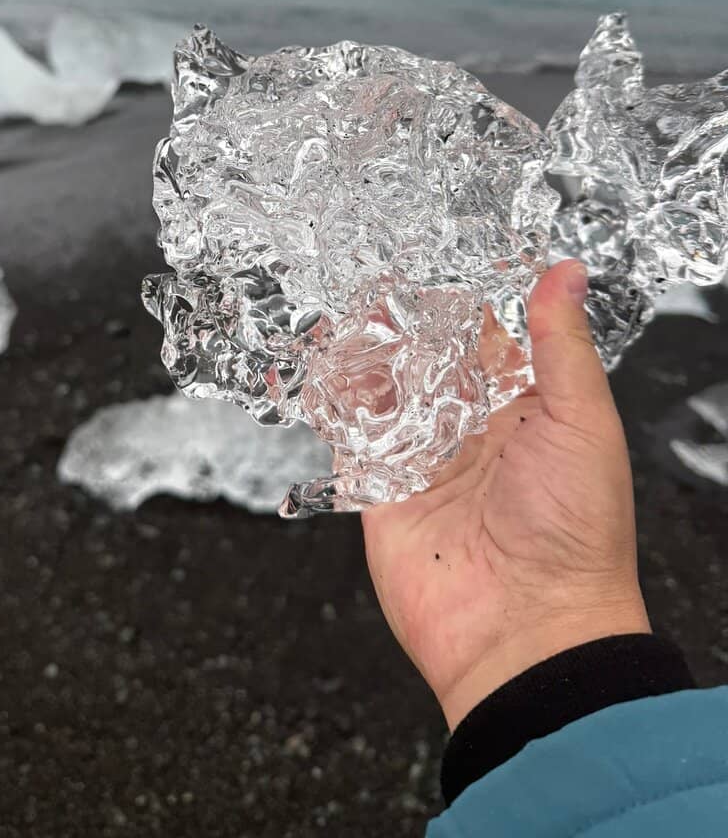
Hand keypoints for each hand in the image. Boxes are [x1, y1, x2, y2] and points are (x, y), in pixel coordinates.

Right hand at [362, 260, 649, 729]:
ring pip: (380, 391)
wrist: (527, 630)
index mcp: (523, 410)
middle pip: (423, 361)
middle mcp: (469, 432)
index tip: (431, 260)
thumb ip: (560, 343)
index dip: (458, 303)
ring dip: (359, 353)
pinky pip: (346, 436)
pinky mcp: (377, 490)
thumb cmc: (574, 530)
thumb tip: (565, 272)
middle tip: (372, 280)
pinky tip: (310, 365)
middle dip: (398, 322)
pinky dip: (324, 400)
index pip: (483, 341)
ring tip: (339, 311)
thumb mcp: (581, 419)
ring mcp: (421, 460)